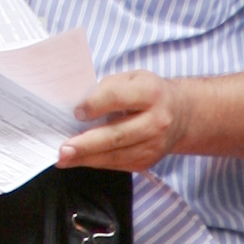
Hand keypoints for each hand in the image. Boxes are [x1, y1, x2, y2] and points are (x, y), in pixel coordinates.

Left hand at [59, 69, 184, 172]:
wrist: (180, 115)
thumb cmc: (148, 93)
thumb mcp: (131, 78)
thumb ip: (108, 88)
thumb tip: (79, 110)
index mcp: (150, 92)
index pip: (117, 97)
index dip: (95, 105)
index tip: (77, 112)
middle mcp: (156, 121)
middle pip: (117, 135)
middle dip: (86, 144)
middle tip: (63, 150)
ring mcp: (154, 145)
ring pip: (115, 155)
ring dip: (86, 158)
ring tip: (64, 159)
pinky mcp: (147, 162)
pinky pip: (117, 164)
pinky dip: (96, 162)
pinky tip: (80, 160)